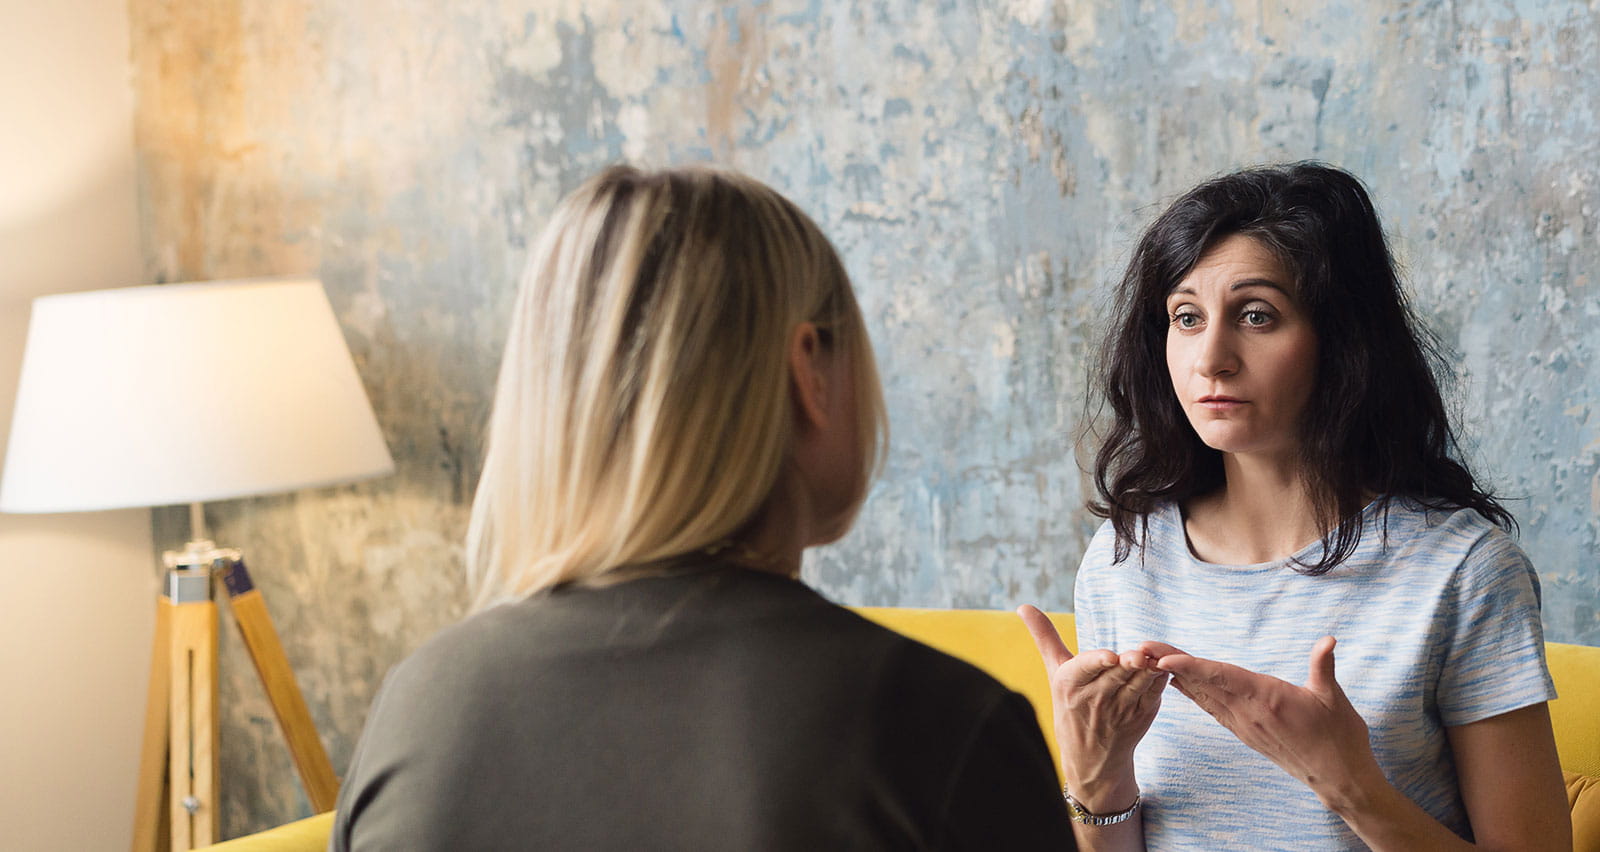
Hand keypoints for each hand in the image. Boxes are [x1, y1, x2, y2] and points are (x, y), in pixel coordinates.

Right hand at [1016, 605, 1168, 808]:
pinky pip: (1153, 693)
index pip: (1085, 669)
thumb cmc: (1069, 705)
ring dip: (1147, 670)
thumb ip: (1045, 637)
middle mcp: (1094, 699)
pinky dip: (1159, 679)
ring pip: (1138, 683)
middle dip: (1128, 664)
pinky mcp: (1141, 716)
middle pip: (1116, 674)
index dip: (1098, 662)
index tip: (1109, 656)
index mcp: (1070, 685)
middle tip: (1139, 656)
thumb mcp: (1054, 672)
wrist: (1090, 757)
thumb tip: (1022, 606)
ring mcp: (1120, 710)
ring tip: (1154, 657)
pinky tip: (1161, 665)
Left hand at [1151, 636, 1385, 803]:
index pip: (1222, 678)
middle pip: (1202, 683)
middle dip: (1170, 664)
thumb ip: (1324, 667)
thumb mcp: (1334, 699)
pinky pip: (1211, 708)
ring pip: (1203, 696)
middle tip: (1142, 647)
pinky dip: (1192, 693)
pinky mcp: (1245, 732)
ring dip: (1175, 677)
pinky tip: (1176, 683)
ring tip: (1149, 659)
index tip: (1164, 659)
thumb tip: (1328, 640)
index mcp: (1267, 699)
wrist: (1339, 779)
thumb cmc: (1340, 737)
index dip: (1191, 667)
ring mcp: (1244, 725)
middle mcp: (1248, 713)